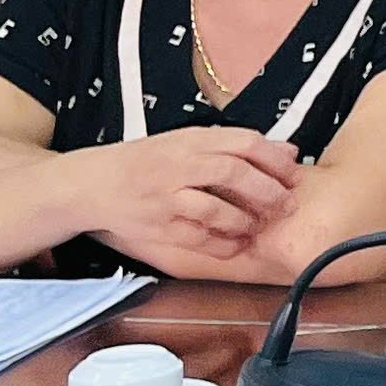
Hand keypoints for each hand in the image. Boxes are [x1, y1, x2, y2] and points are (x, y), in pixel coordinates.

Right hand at [81, 129, 302, 260]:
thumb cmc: (148, 160)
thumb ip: (235, 145)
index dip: (274, 160)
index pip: (244, 142)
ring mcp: (165, 197)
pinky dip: (221, 244)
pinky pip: (195, 238)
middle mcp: (178, 165)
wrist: (92, 182)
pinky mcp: (155, 226)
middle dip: (267, 191)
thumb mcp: (190, 141)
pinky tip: (237, 245)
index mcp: (191, 140)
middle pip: (233, 174)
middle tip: (287, 205)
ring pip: (214, 208)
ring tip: (259, 225)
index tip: (293, 174)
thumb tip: (287, 151)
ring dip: (244, 220)